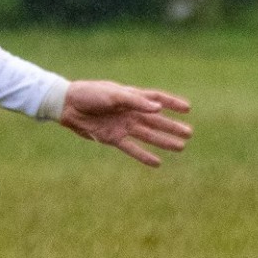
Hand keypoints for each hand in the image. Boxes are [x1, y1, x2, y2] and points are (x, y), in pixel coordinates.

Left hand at [58, 81, 192, 167]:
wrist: (68, 105)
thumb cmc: (90, 94)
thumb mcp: (113, 95)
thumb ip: (136, 102)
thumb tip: (158, 109)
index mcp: (131, 97)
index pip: (157, 99)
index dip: (172, 103)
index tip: (187, 109)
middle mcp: (130, 112)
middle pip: (156, 120)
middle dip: (172, 127)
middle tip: (189, 134)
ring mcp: (122, 126)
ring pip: (148, 135)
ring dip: (164, 141)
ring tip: (180, 147)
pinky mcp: (112, 138)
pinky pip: (132, 148)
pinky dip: (144, 155)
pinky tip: (157, 163)